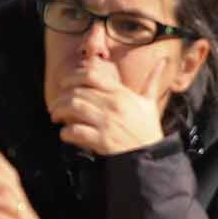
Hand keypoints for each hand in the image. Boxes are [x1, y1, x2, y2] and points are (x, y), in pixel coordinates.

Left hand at [52, 51, 167, 156]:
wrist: (151, 156)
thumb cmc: (147, 129)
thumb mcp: (150, 103)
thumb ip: (151, 81)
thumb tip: (163, 62)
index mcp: (121, 94)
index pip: (91, 75)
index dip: (73, 76)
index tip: (64, 83)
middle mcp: (113, 105)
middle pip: (77, 92)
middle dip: (61, 98)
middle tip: (54, 105)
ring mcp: (107, 122)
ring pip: (73, 108)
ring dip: (59, 112)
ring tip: (55, 117)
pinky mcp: (102, 140)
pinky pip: (75, 131)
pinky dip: (66, 132)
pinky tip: (65, 134)